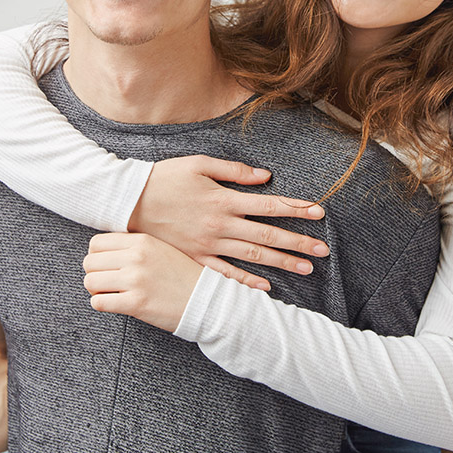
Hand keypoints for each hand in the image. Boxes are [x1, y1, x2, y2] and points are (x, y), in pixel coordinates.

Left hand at [83, 233, 202, 332]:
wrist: (206, 299)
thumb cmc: (184, 276)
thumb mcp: (161, 249)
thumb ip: (135, 246)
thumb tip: (105, 252)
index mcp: (142, 241)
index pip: (96, 243)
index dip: (96, 256)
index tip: (105, 265)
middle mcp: (136, 257)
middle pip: (89, 262)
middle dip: (95, 274)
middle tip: (107, 282)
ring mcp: (135, 279)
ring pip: (90, 281)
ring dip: (97, 290)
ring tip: (111, 293)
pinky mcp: (136, 303)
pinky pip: (98, 302)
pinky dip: (102, 305)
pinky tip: (116, 304)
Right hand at [129, 155, 328, 289]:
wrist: (129, 202)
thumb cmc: (165, 178)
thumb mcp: (200, 165)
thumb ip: (234, 171)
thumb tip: (265, 176)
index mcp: (224, 199)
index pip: (269, 205)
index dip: (295, 208)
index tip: (319, 212)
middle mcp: (220, 224)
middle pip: (267, 235)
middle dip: (298, 242)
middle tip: (323, 250)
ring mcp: (208, 245)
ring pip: (252, 257)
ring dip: (281, 263)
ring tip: (306, 269)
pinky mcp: (195, 258)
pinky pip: (225, 274)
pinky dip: (246, 281)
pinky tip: (265, 287)